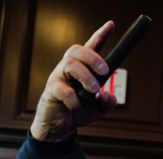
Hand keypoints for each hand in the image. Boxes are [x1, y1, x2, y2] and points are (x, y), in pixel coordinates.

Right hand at [30, 21, 118, 141]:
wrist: (58, 128)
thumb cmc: (77, 112)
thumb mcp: (98, 108)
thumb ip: (107, 101)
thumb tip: (106, 95)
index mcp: (82, 69)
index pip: (90, 47)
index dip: (101, 35)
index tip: (111, 25)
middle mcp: (68, 69)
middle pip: (77, 50)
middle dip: (93, 58)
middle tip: (105, 72)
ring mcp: (58, 78)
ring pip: (69, 64)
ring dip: (86, 76)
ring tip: (94, 90)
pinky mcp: (50, 91)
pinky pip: (61, 89)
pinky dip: (73, 99)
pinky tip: (77, 106)